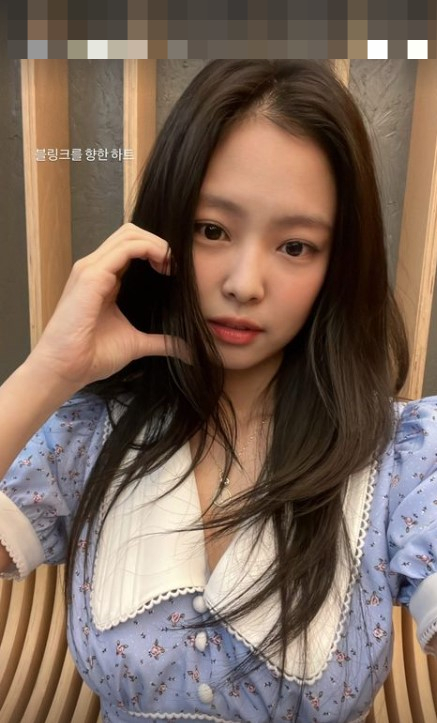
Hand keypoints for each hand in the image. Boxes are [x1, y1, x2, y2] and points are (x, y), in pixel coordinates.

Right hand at [28, 223, 188, 389]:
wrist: (66, 368)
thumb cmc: (92, 356)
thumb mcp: (135, 343)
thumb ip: (160, 341)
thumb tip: (186, 350)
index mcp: (103, 279)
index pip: (130, 246)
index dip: (156, 250)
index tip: (174, 271)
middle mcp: (95, 268)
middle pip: (130, 233)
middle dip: (158, 242)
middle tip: (174, 266)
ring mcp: (91, 269)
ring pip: (128, 234)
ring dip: (156, 244)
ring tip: (170, 265)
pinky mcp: (91, 276)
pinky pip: (125, 248)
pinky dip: (149, 249)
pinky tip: (163, 266)